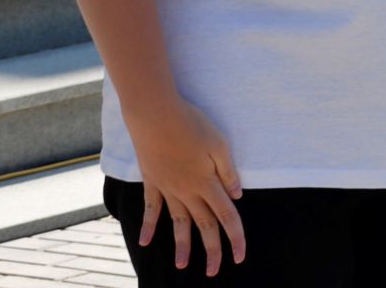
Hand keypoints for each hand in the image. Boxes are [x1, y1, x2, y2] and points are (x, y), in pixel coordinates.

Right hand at [125, 98, 245, 276]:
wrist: (155, 114)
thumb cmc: (191, 124)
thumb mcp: (219, 144)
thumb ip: (228, 172)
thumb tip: (237, 196)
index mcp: (207, 183)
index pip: (226, 216)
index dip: (235, 237)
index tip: (240, 256)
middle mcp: (187, 191)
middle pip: (204, 226)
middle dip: (212, 251)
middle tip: (214, 272)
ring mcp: (168, 188)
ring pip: (178, 223)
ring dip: (182, 246)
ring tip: (183, 266)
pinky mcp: (152, 181)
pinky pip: (151, 209)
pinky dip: (148, 226)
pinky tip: (145, 242)